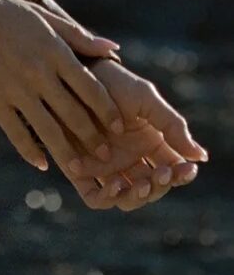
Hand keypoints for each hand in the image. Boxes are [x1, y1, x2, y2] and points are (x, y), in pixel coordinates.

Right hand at [0, 0, 128, 180]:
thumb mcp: (40, 17)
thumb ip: (77, 35)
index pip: (91, 87)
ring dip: (67, 153)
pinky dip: (30, 152)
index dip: (108, 110)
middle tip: (106, 155)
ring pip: (49, 130)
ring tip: (79, 169)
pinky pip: (17, 133)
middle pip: (75, 113)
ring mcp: (16, 89)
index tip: (119, 126)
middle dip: (93, 137)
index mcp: (54, 51)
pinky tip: (40, 163)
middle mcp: (39, 73)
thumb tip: (114, 48)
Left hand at [33, 0, 208, 208]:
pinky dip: (105, 197)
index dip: (181, 175)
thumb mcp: (146, 100)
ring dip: (135, 197)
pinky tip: (112, 185)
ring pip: (125, 199)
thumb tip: (200, 157)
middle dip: (158, 186)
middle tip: (159, 174)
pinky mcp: (80, 171)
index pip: (172, 171)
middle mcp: (129, 159)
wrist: (73, 75)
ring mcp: (105, 167)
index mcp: (150, 145)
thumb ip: (173, 126)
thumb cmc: (112, 83)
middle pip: (150, 189)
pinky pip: (94, 196)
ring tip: (138, 185)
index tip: (186, 169)